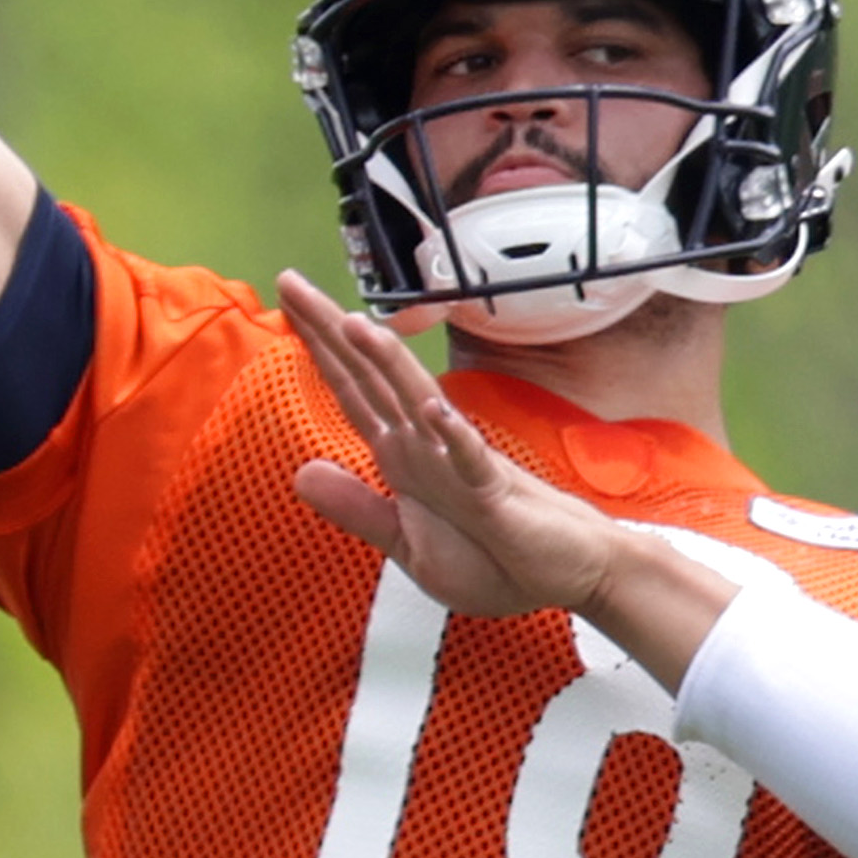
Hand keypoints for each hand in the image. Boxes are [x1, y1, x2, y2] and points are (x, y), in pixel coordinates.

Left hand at [277, 271, 626, 619]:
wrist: (570, 577)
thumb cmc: (498, 562)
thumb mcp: (410, 547)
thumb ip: (359, 510)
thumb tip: (300, 473)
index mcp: (405, 459)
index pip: (353, 391)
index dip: (318, 348)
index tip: (288, 301)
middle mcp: (427, 448)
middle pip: (371, 380)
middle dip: (330, 332)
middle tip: (291, 281)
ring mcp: (461, 465)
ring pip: (417, 403)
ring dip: (386, 364)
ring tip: (353, 324)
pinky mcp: (495, 493)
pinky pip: (470, 461)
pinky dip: (452, 437)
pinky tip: (431, 410)